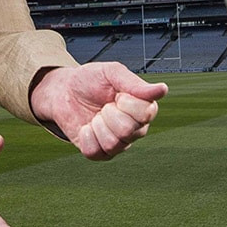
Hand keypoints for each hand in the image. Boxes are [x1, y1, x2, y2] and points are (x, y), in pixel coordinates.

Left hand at [30, 62, 167, 160]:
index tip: (117, 94)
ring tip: (96, 116)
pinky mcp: (100, 153)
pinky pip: (95, 153)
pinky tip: (86, 127)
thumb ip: (134, 83)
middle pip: (128, 131)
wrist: (64, 91)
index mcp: (144, 108)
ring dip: (97, 126)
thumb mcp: (110, 73)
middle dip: (109, 114)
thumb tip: (163, 89)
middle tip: (104, 106)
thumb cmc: (91, 80)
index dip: (126, 102)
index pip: (146, 114)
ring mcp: (119, 143)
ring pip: (113, 144)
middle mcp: (136, 129)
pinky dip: (86, 137)